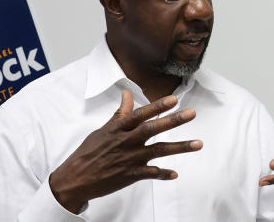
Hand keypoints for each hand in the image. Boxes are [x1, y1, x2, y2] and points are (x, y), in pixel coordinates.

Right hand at [49, 90, 201, 212]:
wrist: (76, 178)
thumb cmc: (88, 152)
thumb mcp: (103, 130)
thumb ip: (120, 114)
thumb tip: (127, 94)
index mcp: (118, 129)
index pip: (140, 114)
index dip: (157, 106)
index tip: (173, 99)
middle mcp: (126, 142)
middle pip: (153, 129)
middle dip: (173, 121)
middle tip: (191, 113)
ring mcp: (129, 159)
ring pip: (158, 151)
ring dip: (179, 147)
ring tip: (198, 144)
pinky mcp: (130, 175)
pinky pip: (151, 174)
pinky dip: (163, 174)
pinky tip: (175, 173)